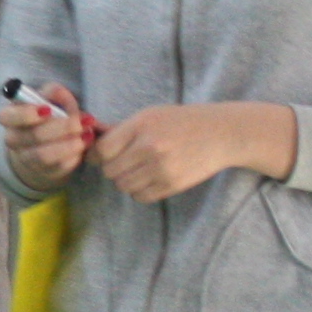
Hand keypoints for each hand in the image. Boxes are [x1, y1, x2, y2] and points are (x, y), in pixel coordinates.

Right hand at [1, 81, 92, 185]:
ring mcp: (27, 159)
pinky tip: (85, 144)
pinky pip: (59, 166)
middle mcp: (13, 140)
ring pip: (45, 155)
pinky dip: (75, 155)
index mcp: (10, 117)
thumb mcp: (49, 99)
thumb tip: (60, 93)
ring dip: (70, 144)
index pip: (8, 117)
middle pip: (34, 136)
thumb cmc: (48, 116)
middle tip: (83, 121)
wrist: (47, 143)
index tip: (48, 110)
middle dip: (62, 128)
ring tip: (87, 135)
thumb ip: (54, 93)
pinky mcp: (44, 172)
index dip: (28, 114)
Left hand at [90, 103, 298, 202]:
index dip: (97, 155)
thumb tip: (90, 136)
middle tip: (123, 161)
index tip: (101, 155)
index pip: (102, 150)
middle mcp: (150, 147)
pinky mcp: (172, 184)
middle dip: (112, 168)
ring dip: (126, 180)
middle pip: (111, 171)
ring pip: (123, 186)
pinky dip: (139, 191)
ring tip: (139, 169)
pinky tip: (149, 179)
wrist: (222, 133)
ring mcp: (162, 168)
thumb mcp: (151, 115)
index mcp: (141, 125)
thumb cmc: (182, 121)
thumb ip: (121, 129)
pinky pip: (141, 196)